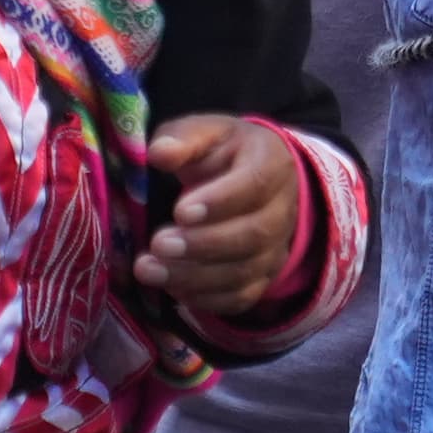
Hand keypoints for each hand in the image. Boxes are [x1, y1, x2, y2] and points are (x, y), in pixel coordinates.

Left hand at [135, 114, 300, 318]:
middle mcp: (282, 210)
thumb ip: (183, 138)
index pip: (256, 185)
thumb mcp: (204, 133)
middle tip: (158, 243)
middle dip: (202, 244)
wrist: (250, 178)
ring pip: (244, 272)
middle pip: (253, 235)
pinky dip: (205, 299)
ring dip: (194, 276)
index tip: (179, 210)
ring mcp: (275, 248)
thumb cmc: (221, 153)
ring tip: (149, 269)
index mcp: (272, 164)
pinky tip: (170, 288)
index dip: (219, 201)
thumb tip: (158, 153)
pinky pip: (239, 298)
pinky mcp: (261, 278)